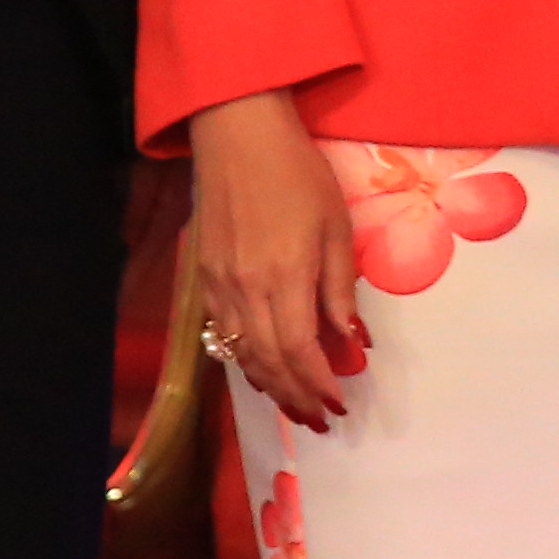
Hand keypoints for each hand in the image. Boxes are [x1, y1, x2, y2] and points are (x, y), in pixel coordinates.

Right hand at [184, 92, 367, 432]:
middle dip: (297, 398)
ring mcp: (220, 286)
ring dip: (271, 387)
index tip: (339, 406)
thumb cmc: (298, 174)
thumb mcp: (336, 226)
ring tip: (296, 408)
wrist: (237, 137)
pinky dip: (246, 361)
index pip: (301, 351)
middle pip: (270, 363)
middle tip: (320, 421)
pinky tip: (264, 371)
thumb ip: (339, 288)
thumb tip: (353, 341)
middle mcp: (246, 290)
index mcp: (285, 277)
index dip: (320, 385)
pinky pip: (225, 334)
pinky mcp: (205, 278)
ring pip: (243, 354)